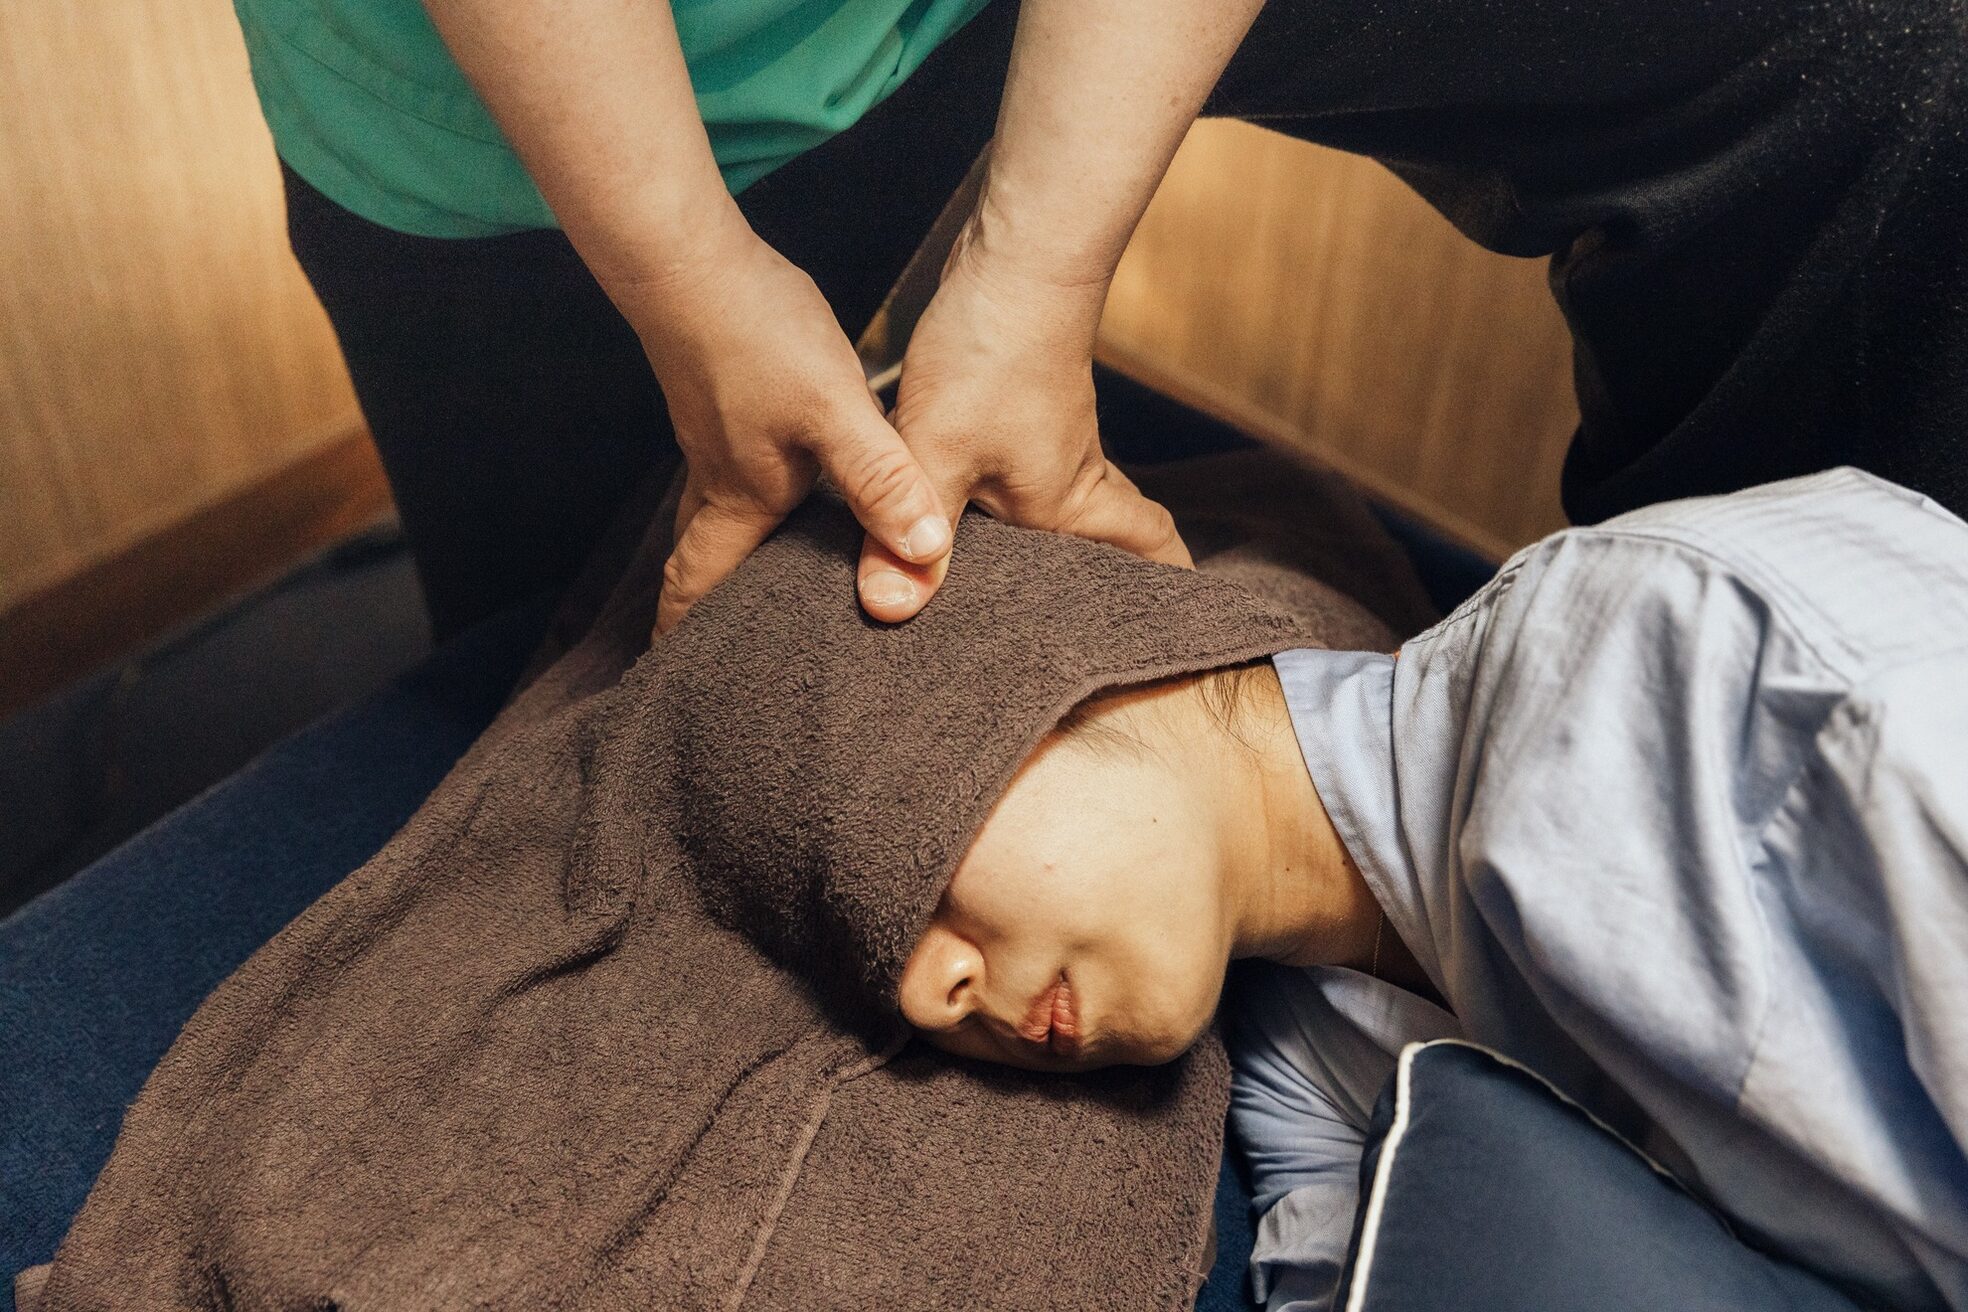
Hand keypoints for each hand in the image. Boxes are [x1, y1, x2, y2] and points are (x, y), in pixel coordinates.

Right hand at [632, 221, 952, 634]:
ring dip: (735, 559)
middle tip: (727, 656)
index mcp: (742, 499)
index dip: (688, 637)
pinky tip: (793, 494)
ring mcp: (717, 441)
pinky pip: (737, 476)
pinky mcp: (726, 404)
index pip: (701, 588)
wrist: (688, 258)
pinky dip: (756, 505)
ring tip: (764, 592)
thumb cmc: (755, 334)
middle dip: (711, 613)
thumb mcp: (834, 410)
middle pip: (704, 563)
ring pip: (722, 520)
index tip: (680, 683)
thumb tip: (924, 553)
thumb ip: (881, 480)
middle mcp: (720, 479)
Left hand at [855, 243, 1190, 622]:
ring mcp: (1052, 441)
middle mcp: (1072, 478)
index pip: (1149, 549)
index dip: (1168, 587)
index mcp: (1068, 504)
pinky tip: (962, 511)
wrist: (1013, 260)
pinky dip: (1013, 505)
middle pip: (1115, 537)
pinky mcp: (1023, 412)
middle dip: (1110, 579)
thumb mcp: (936, 452)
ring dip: (1056, 542)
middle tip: (1085, 625)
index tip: (1174, 624)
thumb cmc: (990, 355)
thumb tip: (891, 610)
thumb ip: (906, 533)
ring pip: (1070, 506)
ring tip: (1012, 587)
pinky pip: (1029, 475)